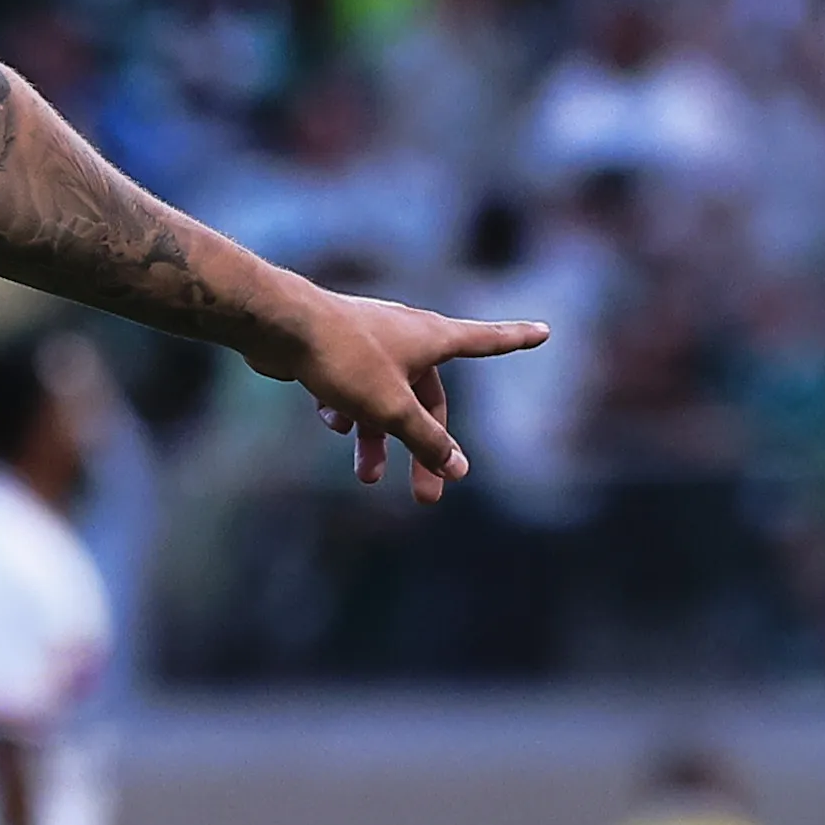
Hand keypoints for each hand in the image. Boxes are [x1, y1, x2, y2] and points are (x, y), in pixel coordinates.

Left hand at [272, 285, 550, 498]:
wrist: (280, 326)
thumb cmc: (344, 358)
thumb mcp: (392, 408)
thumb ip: (426, 440)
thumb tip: (459, 469)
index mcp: (432, 338)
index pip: (487, 340)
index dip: (516, 338)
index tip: (544, 331)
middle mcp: (407, 336)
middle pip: (429, 399)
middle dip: (426, 448)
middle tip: (427, 498)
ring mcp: (372, 342)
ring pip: (388, 400)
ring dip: (380, 439)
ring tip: (367, 477)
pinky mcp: (339, 350)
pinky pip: (356, 390)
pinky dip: (350, 410)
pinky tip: (332, 421)